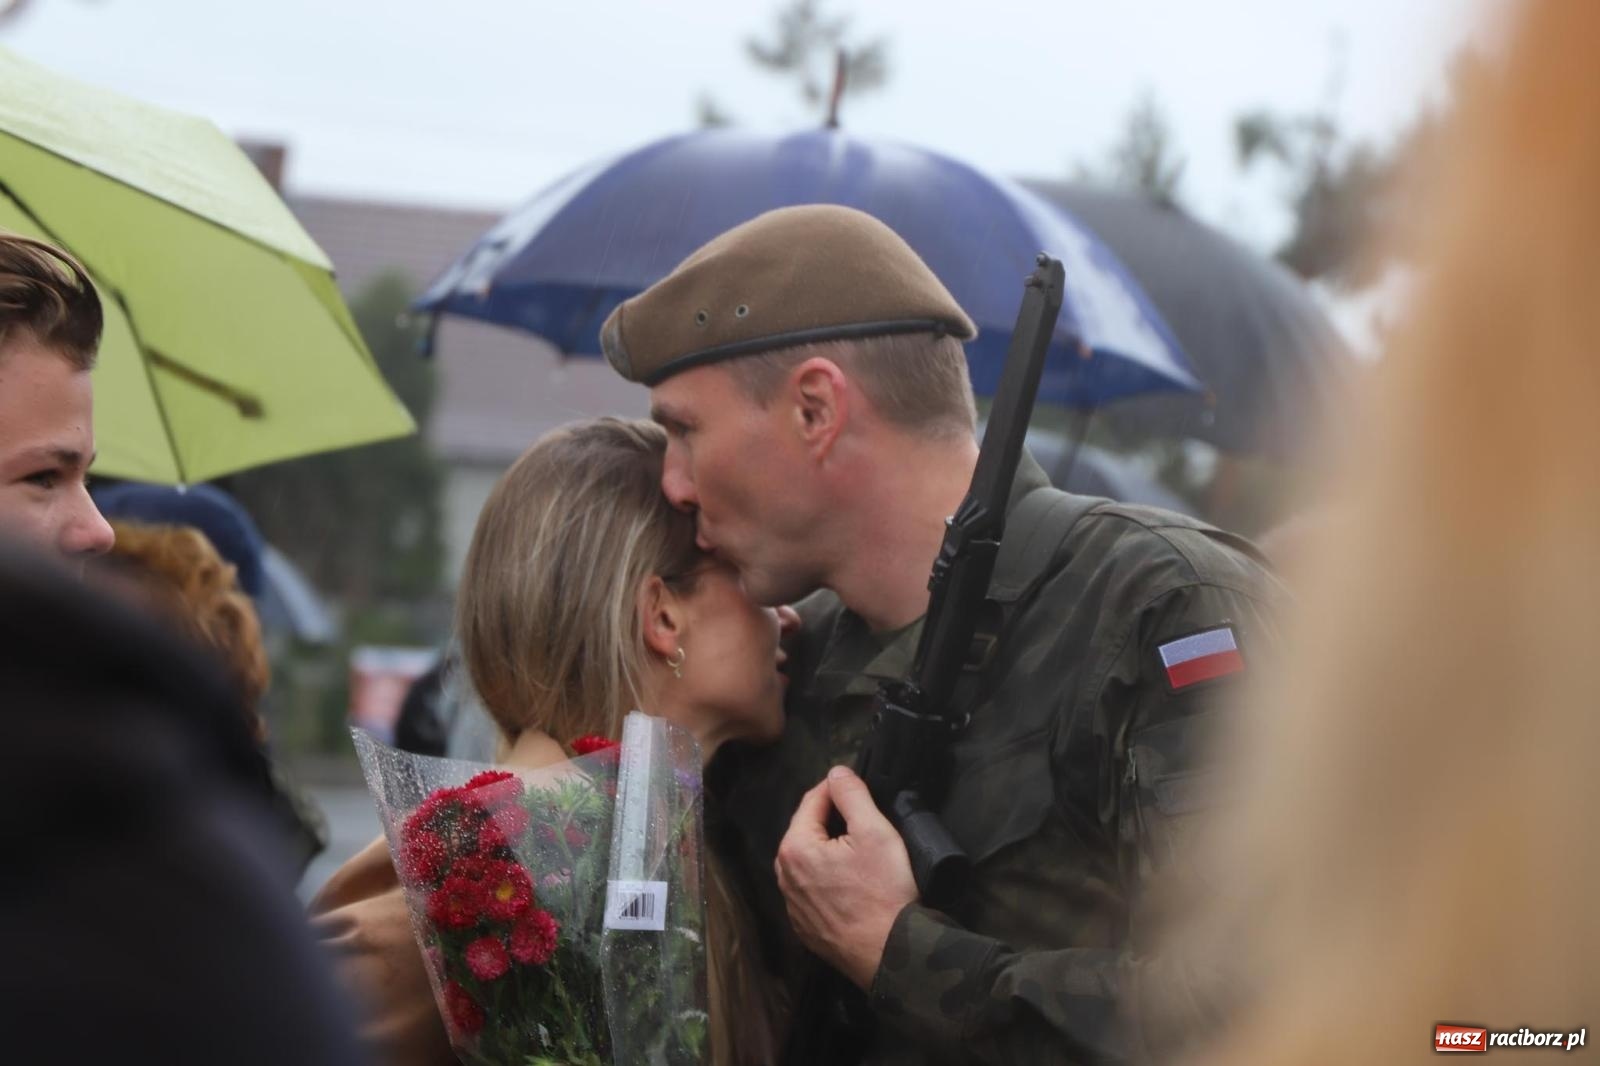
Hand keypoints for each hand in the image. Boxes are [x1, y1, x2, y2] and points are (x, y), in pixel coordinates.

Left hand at [775, 765, 917, 989]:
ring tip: (859, 851)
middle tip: (863, 819)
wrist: (890, 954)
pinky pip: (813, 891)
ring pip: (809, 863)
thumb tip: (837, 772)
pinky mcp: (806, 928)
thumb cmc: (883, 892)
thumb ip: (851, 795)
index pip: (811, 801)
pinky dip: (828, 880)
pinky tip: (852, 884)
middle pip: (807, 832)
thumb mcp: (874, 831)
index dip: (836, 788)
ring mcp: (793, 906)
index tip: (857, 786)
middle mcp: (785, 877)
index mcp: (795, 848)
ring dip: (829, 851)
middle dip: (831, 820)